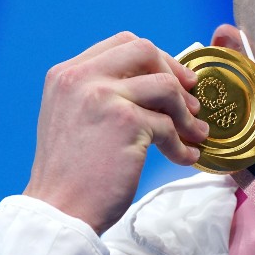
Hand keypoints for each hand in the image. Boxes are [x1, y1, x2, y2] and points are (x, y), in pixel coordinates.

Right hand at [24, 32, 209, 233]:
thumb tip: (156, 82)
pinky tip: (185, 157)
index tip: (174, 79)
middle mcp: (81, 77)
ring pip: (165, 86)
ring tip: (195, 134)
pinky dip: (182, 144)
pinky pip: (169, 125)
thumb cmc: (72, 172)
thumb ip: (103, 93)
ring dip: (186, 113)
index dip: (155, 58)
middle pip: (144, 50)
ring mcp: (103, 96)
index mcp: (67, 73)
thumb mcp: (74, 116)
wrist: (59, 210)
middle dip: (175, 73)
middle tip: (191, 102)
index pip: (121, 44)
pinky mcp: (126, 122)